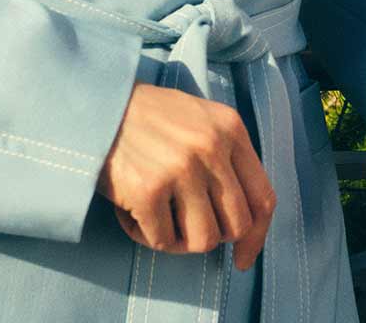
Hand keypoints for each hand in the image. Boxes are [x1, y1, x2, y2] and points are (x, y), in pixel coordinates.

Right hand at [97, 82, 276, 269]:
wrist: (102, 107)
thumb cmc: (155, 119)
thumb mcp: (205, 121)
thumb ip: (229, 158)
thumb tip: (245, 219)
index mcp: (231, 129)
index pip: (262, 197)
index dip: (256, 236)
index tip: (243, 257)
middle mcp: (212, 148)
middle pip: (236, 225)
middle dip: (214, 235)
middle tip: (188, 226)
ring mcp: (181, 169)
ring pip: (203, 240)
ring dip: (181, 240)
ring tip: (162, 218)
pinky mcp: (149, 190)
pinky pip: (163, 241)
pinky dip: (149, 236)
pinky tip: (136, 214)